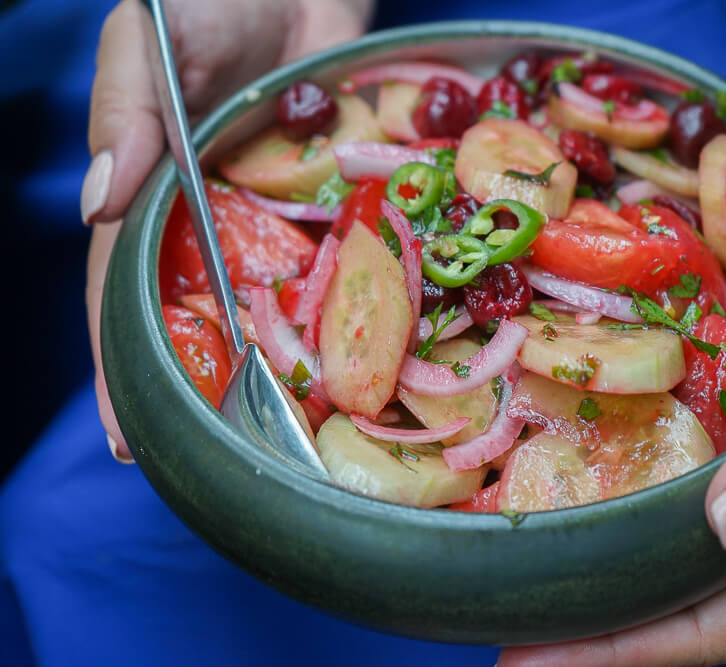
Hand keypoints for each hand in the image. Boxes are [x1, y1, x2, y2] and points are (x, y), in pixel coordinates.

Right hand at [82, 0, 372, 460]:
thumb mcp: (148, 42)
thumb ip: (125, 115)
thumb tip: (97, 205)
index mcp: (158, 194)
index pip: (125, 292)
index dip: (125, 366)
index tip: (132, 437)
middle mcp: (219, 219)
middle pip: (208, 316)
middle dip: (212, 386)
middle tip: (225, 456)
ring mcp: (282, 214)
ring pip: (280, 300)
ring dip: (289, 361)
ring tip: (303, 428)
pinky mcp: (340, 197)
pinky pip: (349, 257)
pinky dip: (358, 301)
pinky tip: (375, 352)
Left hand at [499, 265, 725, 665]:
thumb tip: (725, 518)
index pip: (708, 629)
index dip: (615, 652)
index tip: (523, 659)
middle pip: (676, 599)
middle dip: (590, 614)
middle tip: (495, 608)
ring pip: (676, 543)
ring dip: (604, 550)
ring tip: (518, 545)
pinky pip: (692, 478)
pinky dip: (638, 480)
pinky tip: (584, 463)